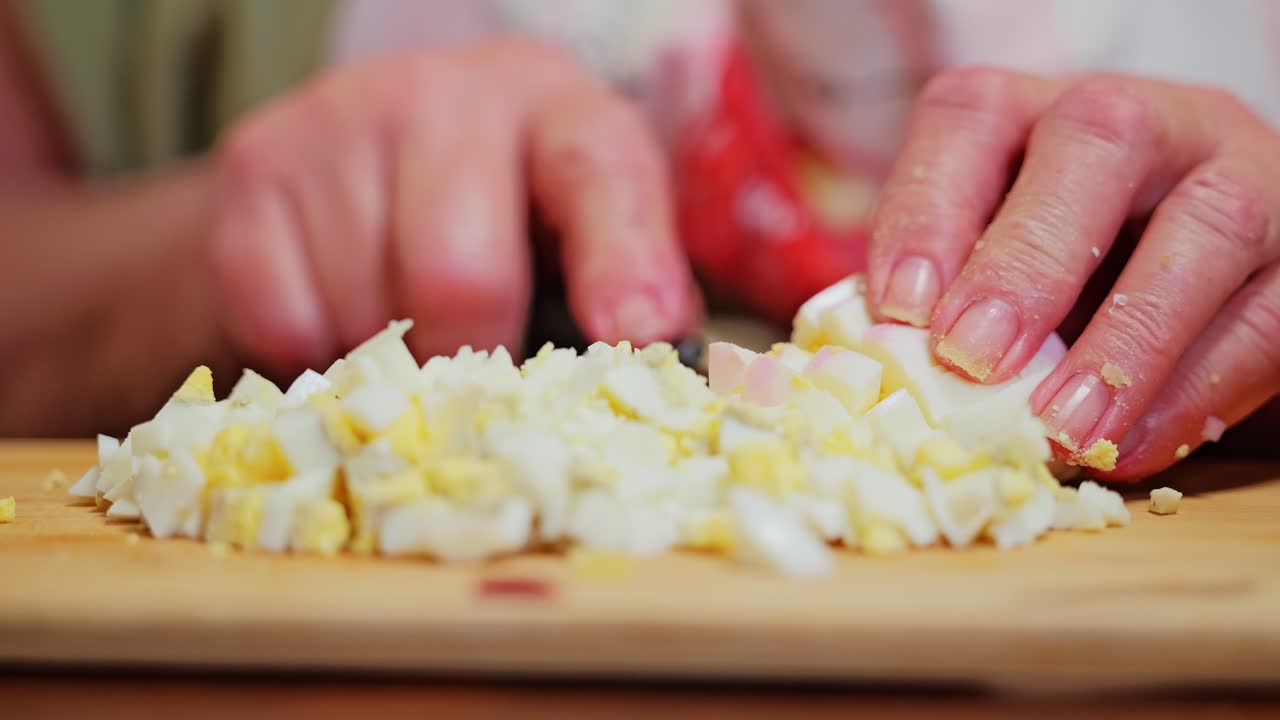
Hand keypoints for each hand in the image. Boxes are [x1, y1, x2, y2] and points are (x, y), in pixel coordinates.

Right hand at [209, 39, 699, 373]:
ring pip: (364, 310)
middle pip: (459, 271)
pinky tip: (341, 311)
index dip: (622, 264)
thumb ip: (632, 300)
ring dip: (391, 361)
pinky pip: (283, 320)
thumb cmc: (504, 222)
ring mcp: (339, 119)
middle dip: (472, 355)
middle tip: (476, 375)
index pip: (601, 173)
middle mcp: (449, 93)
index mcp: (562, 114)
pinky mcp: (254, 165)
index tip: (632, 338)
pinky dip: (316, 352)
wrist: (356, 167)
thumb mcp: (583, 241)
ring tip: (408, 328)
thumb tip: (670, 384)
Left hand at [867, 68, 1279, 478]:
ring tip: (1062, 428)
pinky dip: (1193, 393)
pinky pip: (1264, 318)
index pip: (972, 118)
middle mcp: (1146, 121)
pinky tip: (1129, 445)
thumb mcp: (996, 260)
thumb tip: (878, 369)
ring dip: (1126, 341)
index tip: (898, 310)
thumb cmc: (1067, 272)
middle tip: (974, 357)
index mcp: (1036, 113)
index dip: (927, 210)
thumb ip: (946, 295)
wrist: (1204, 277)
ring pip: (1206, 226)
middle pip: (1097, 141)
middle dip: (1026, 258)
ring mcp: (1239, 175)